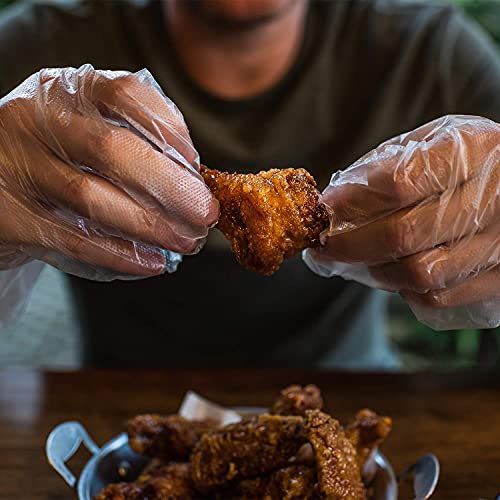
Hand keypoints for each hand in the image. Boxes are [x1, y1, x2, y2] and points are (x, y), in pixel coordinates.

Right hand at [0, 65, 218, 278]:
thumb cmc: (58, 158)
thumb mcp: (86, 131)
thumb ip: (130, 142)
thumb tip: (192, 182)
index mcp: (66, 91)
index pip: (124, 94)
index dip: (168, 128)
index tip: (196, 163)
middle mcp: (37, 119)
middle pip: (111, 149)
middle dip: (169, 186)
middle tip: (204, 213)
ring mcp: (18, 166)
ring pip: (91, 197)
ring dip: (150, 226)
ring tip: (186, 241)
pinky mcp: (10, 215)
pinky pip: (73, 239)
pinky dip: (119, 254)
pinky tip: (152, 262)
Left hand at [307, 115, 499, 327]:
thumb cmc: (463, 161)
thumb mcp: (431, 142)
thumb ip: (385, 164)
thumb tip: (335, 204)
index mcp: (475, 149)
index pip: (400, 182)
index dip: (353, 201)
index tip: (324, 210)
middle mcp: (495, 197)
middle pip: (404, 235)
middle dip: (349, 246)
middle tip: (323, 247)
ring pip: (420, 273)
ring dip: (375, 271)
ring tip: (357, 260)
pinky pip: (439, 297)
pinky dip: (405, 290)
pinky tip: (395, 271)